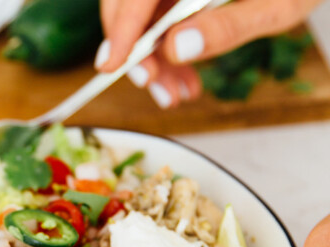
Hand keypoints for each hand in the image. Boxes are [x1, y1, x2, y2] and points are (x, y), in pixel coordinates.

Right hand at [96, 0, 321, 107]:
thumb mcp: (279, 4)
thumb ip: (229, 25)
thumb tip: (178, 49)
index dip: (123, 27)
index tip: (113, 66)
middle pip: (131, 0)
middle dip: (138, 48)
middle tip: (153, 86)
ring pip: (144, 13)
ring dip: (154, 57)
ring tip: (176, 93)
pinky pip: (161, 16)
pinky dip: (168, 49)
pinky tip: (184, 77)